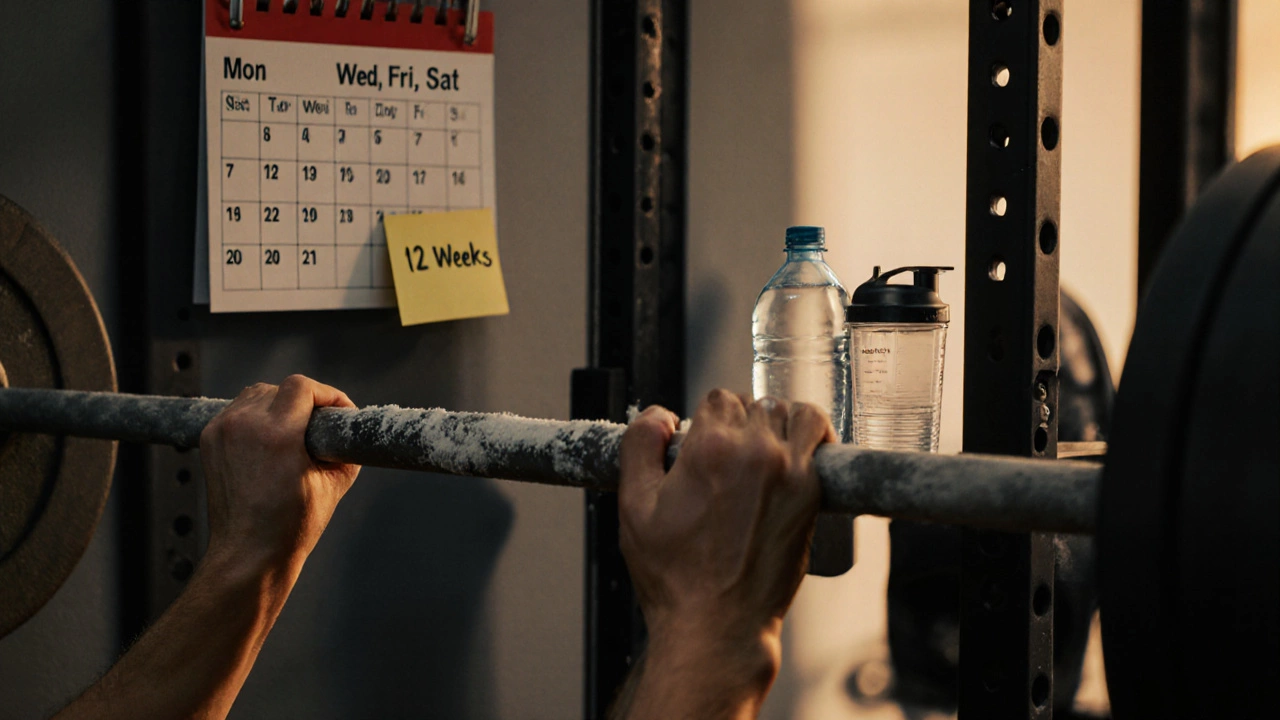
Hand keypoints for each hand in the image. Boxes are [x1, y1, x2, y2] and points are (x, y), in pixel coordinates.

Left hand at [200, 375, 360, 574]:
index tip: (337, 411)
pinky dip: (256, 417)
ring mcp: (221, 431)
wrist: (248, 553)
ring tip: (293, 431)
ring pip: (257, 394)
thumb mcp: (334, 485)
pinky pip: (237, 411)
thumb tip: (343, 430)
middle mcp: (243, 426)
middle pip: (280, 388)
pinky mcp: (209, 439)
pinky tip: (268, 440)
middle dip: (305, 401)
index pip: (302, 387)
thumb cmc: (290, 527)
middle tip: (320, 426)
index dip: (328, 394)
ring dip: (278, 405)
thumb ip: (342, 449)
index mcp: (276, 435)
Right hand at [617, 390, 834, 693]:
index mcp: (710, 447)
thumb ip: (639, 446)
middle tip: (725, 461)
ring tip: (760, 452)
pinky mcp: (812, 492)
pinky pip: (820, 437)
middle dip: (737, 424)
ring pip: (790, 412)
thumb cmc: (673, 575)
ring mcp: (791, 470)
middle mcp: (756, 450)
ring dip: (774, 423)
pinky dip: (811, 434)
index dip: (705, 421)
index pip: (717, 399)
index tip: (701, 448)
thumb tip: (659, 415)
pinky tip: (796, 452)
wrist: (717, 624)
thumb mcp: (633, 506)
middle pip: (752, 404)